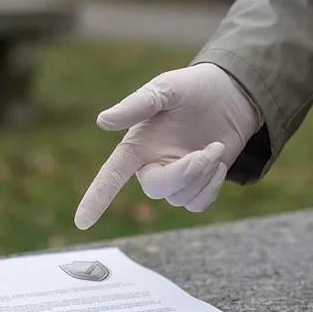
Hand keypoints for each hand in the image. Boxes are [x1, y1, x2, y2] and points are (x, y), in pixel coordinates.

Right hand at [74, 63, 260, 229]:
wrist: (231, 94)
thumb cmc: (192, 88)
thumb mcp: (165, 88)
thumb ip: (136, 105)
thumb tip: (102, 121)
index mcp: (136, 145)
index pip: (111, 175)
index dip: (96, 198)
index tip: (81, 223)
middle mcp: (151, 165)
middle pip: (156, 189)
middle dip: (184, 173)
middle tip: (208, 152)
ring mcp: (174, 179)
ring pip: (180, 198)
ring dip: (204, 174)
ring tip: (216, 147)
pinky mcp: (196, 186)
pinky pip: (197, 204)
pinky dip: (211, 187)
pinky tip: (218, 164)